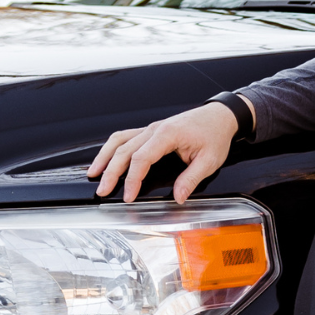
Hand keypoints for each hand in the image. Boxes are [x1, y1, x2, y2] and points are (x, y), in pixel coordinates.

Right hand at [87, 100, 241, 203]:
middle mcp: (154, 129)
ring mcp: (150, 128)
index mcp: (168, 134)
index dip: (132, 179)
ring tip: (94, 175)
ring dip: (104, 158)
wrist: (220, 116)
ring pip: (119, 141)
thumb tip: (178, 197)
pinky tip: (105, 159)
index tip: (128, 196)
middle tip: (102, 191)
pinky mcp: (150, 130)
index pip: (142, 158)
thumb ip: (192, 179)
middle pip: (124, 150)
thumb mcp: (210, 160)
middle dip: (111, 172)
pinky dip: (111, 148)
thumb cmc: (215, 135)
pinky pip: (125, 137)